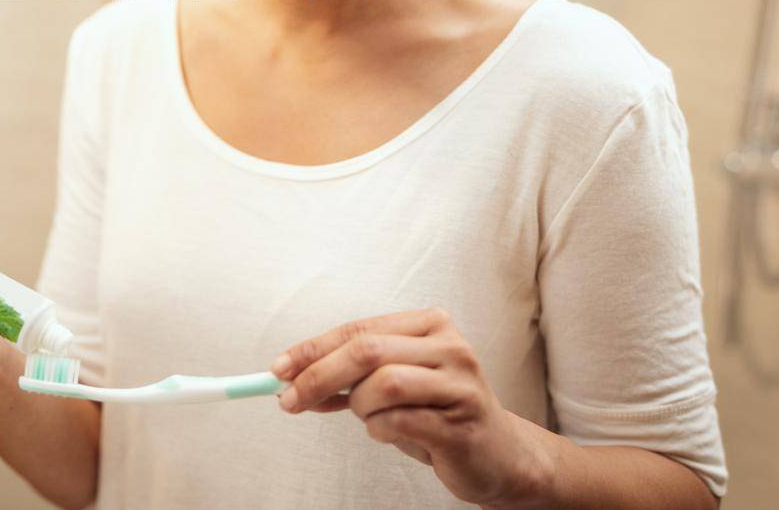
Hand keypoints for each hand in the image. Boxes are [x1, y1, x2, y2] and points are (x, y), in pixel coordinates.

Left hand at [272, 307, 547, 506]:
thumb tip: (290, 377)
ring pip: (381, 385)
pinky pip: (397, 422)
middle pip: (366, 351)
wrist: (499, 455)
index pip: (358, 330)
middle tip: (288, 400)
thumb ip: (350, 376)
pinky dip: (379, 430)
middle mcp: (449, 346)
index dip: (313, 349)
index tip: (279, 369)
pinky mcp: (461, 422)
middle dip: (318, 375)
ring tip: (369, 418)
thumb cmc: (437, 413)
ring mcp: (459, 383)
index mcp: (430, 324)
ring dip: (359, 407)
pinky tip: (390, 432)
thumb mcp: (392, 384)